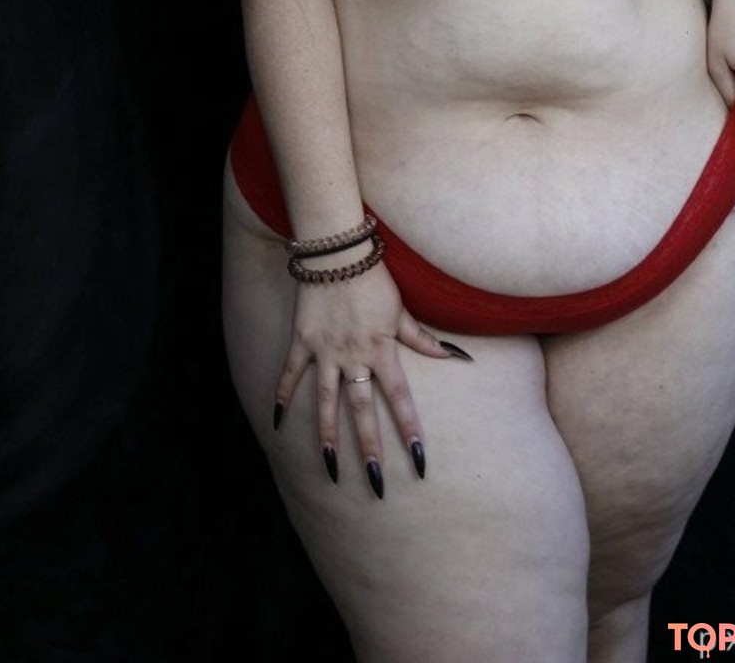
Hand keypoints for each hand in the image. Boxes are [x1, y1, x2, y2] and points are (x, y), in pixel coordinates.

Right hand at [272, 259, 470, 496]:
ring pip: (327, 402)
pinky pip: (290, 374)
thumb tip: (457, 356)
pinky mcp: (302, 341)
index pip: (400, 399)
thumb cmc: (373, 278)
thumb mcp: (401, 310)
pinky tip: (277, 424)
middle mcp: (354, 356)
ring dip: (328, 436)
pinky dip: (283, 397)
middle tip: (376, 484)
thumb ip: (423, 339)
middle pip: (363, 411)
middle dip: (370, 448)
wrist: (337, 251)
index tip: (419, 460)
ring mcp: (325, 351)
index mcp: (382, 349)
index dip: (410, 430)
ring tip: (330, 469)